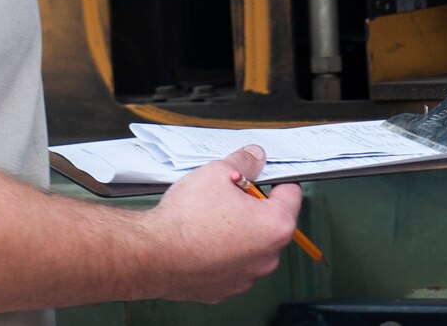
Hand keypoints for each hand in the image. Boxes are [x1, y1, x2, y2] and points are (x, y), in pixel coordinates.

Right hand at [144, 145, 304, 303]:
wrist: (154, 254)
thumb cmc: (187, 219)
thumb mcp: (218, 173)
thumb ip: (244, 162)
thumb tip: (255, 157)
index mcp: (275, 226)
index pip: (292, 194)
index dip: (273, 180)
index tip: (258, 177)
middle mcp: (267, 257)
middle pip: (270, 222)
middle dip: (252, 207)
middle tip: (226, 195)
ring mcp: (246, 277)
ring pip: (250, 246)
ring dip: (237, 233)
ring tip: (208, 219)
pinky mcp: (225, 289)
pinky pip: (230, 265)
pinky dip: (220, 253)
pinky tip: (200, 240)